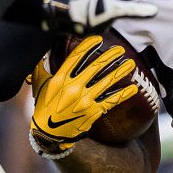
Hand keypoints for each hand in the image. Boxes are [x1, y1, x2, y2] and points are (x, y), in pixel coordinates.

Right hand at [30, 36, 137, 157]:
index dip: (88, 47)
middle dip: (110, 56)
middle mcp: (73, 88)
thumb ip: (39, 66)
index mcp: (59, 79)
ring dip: (121, 71)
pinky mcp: (93, 111)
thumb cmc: (43, 106)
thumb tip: (39, 49)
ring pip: (107, 82)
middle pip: (95, 67)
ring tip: (131, 63)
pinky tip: (133, 88)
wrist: (48, 133)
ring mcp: (84, 100)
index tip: (99, 39)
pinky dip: (124, 94)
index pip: (75, 58)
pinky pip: (111, 100)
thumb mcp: (39, 84)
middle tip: (120, 49)